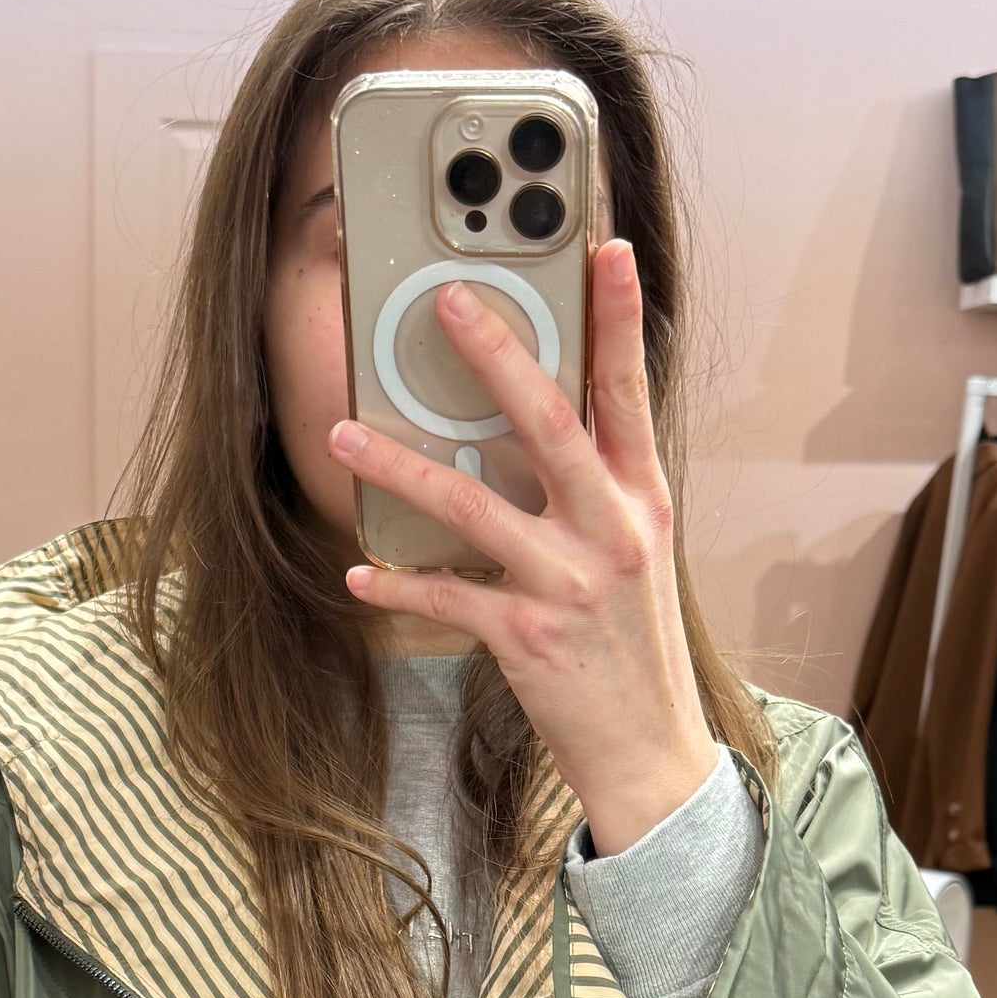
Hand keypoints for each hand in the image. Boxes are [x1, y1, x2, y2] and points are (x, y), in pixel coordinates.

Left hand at [328, 240, 719, 855]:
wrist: (650, 749)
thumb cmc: (632, 646)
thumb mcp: (633, 554)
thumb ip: (593, 490)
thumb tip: (534, 429)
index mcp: (641, 500)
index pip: (629, 391)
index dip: (616, 318)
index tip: (604, 248)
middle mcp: (611, 530)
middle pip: (549, 423)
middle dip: (496, 355)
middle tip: (447, 302)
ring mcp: (569, 581)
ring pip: (475, 504)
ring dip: (402, 468)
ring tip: (345, 434)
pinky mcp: (527, 634)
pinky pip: (448, 596)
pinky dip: (399, 584)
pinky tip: (361, 574)